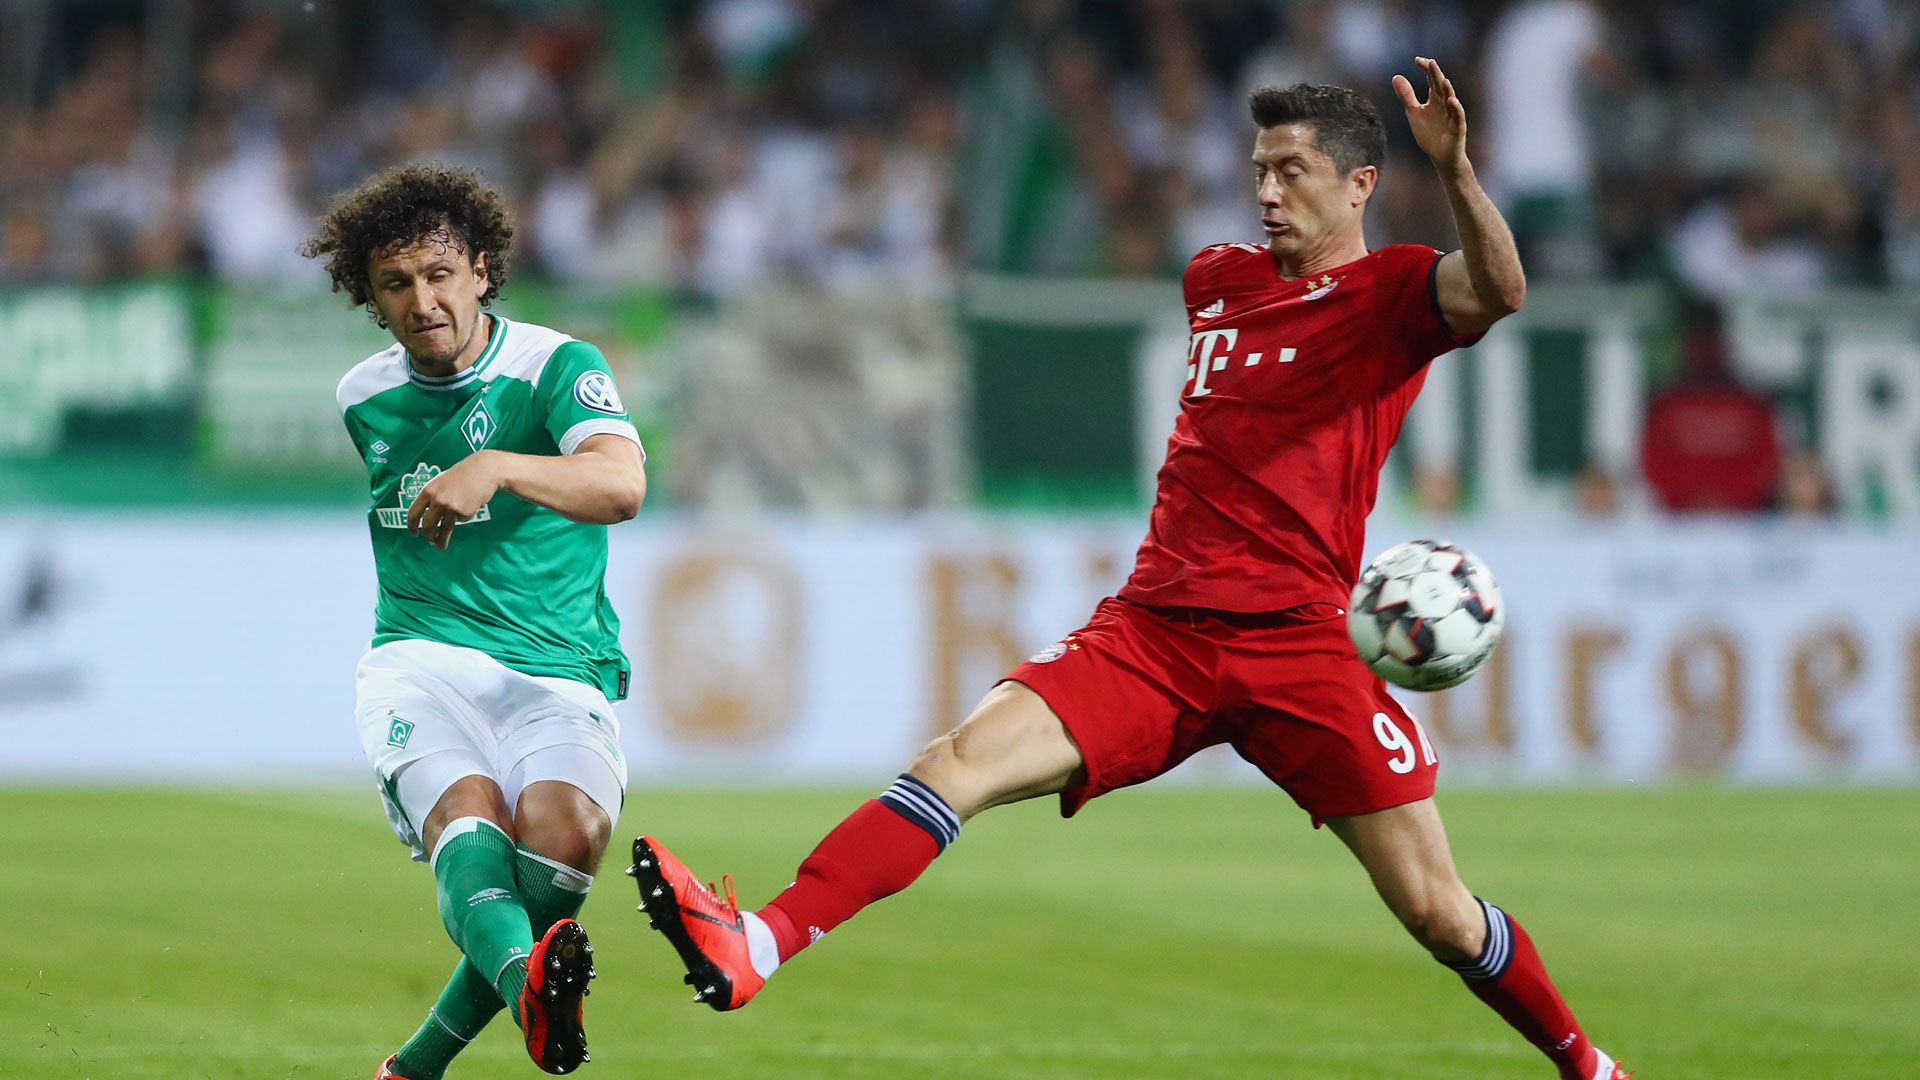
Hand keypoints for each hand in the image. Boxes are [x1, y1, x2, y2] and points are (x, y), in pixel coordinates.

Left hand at [406, 452, 502, 548]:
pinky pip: (462, 520)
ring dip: (442, 539)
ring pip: (444, 528)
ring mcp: (451, 507)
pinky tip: (469, 507)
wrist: (483, 470)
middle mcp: (438, 500)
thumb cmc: (463, 474)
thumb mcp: (441, 481)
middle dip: (428, 535)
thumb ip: (434, 496)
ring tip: (442, 546)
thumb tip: (428, 513)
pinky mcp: (465, 512)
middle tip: (430, 541)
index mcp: (428, 491)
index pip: (414, 513)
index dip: (412, 526)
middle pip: (428, 524)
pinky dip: (463, 517)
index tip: (414, 533)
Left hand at [1393, 56, 1468, 176]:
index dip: (1426, 69)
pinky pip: (1457, 116)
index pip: (1431, 79)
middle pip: (1440, 86)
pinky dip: (1455, 108)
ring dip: (1447, 90)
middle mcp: (1445, 103)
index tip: (1417, 60)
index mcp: (1435, 98)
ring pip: (1451, 99)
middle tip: (1430, 62)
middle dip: (1436, 75)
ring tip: (1443, 79)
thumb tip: (1396, 76)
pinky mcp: (1458, 127)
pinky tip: (1452, 100)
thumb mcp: (1413, 113)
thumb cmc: (1429, 134)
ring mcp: (1452, 115)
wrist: (1441, 156)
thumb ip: (1406, 96)